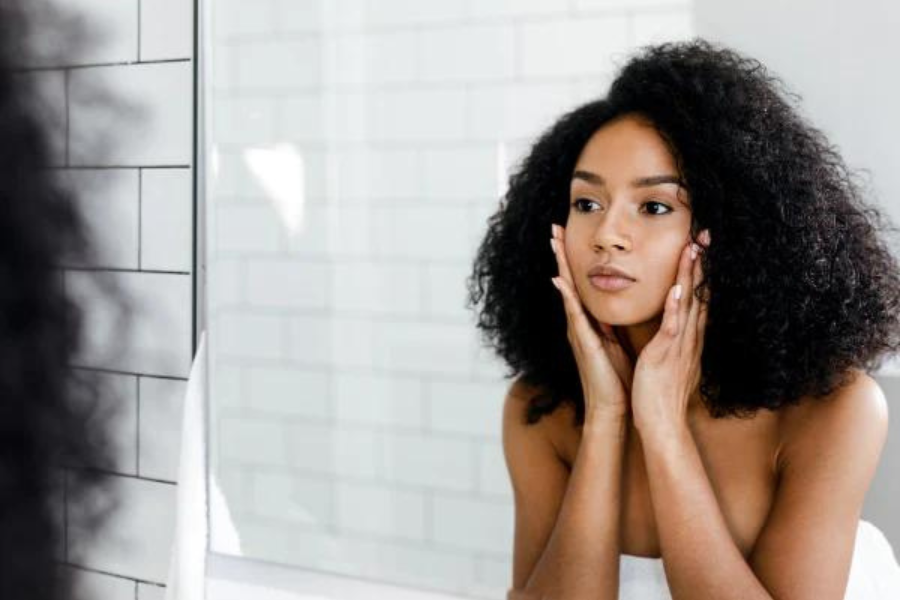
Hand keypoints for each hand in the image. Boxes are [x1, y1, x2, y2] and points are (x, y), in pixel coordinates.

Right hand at [550, 223, 633, 421]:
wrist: (613, 408)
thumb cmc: (616, 379)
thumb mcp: (615, 344)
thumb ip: (610, 325)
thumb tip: (611, 309)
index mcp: (589, 323)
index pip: (579, 285)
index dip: (572, 260)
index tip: (567, 236)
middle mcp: (579, 324)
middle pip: (567, 282)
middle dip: (561, 255)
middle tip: (553, 228)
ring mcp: (578, 332)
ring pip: (568, 292)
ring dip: (560, 266)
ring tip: (553, 243)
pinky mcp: (584, 343)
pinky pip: (574, 315)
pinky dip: (566, 296)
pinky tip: (559, 280)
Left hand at [631, 230, 710, 435]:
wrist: (661, 422)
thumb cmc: (661, 392)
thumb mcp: (669, 359)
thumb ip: (672, 340)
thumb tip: (673, 324)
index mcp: (687, 337)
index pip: (697, 296)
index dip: (701, 270)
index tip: (701, 245)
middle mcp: (688, 337)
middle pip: (698, 293)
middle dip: (702, 263)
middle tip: (705, 234)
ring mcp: (679, 345)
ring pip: (688, 303)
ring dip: (691, 276)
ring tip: (694, 249)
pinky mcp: (666, 354)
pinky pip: (672, 327)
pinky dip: (676, 308)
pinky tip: (677, 289)